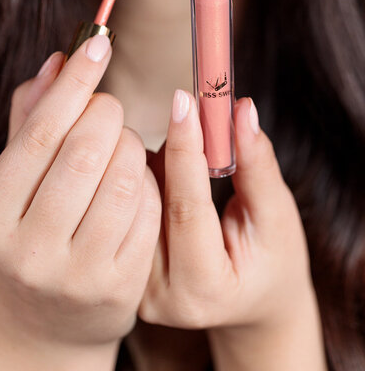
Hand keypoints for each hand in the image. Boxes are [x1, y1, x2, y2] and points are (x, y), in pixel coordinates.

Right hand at [0, 36, 160, 350]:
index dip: (76, 82)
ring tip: (123, 147)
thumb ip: (31, 119)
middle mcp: (28, 248)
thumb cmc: (31, 231)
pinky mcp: (120, 286)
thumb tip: (57, 61)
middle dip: (109, 113)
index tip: (99, 43)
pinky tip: (138, 180)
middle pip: (87, 150)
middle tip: (109, 110)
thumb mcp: (16, 182)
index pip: (40, 132)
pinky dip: (152, 181)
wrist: (47, 319)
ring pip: (127, 177)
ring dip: (134, 145)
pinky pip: (151, 210)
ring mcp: (77, 273)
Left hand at [139, 91, 315, 331]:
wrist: (253, 304)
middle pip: (155, 199)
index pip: (186, 207)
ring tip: (194, 161)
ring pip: (137, 198)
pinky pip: (130, 205)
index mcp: (204, 288)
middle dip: (174, 146)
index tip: (185, 101)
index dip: (185, 149)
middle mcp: (160, 294)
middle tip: (194, 110)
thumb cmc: (273, 262)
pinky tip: (172, 175)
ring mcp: (138, 286)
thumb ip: (257, 165)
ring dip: (162, 160)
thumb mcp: (276, 216)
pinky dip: (151, 176)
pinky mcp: (128, 269)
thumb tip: (241, 110)